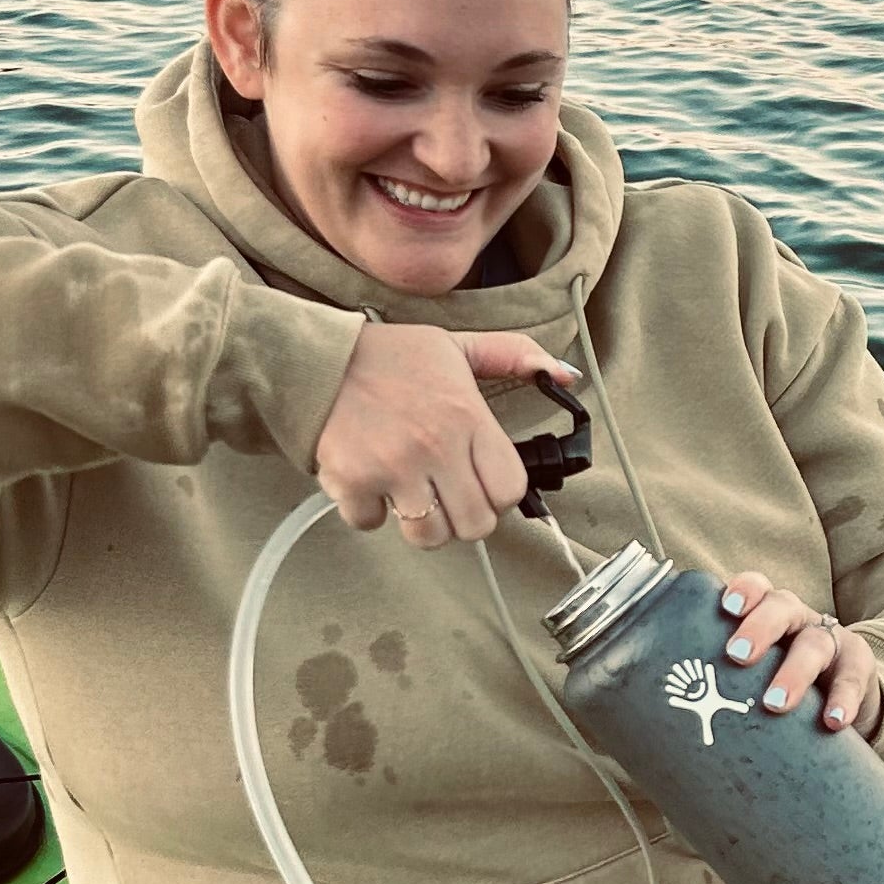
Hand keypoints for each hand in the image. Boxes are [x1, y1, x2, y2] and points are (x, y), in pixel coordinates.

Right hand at [313, 324, 578, 546]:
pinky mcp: (354, 481)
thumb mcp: (456, 347)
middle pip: (475, 525)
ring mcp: (394, 467)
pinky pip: (374, 525)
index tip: (481, 483)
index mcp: (467, 415)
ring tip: (411, 494)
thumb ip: (513, 356)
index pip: (509, 489)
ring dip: (421, 523)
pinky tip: (371, 483)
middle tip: (445, 494)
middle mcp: (436, 446)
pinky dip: (371, 512)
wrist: (317, 359)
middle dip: (463, 516)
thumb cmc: (389, 357)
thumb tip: (566, 374)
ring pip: (429, 536)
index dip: (498, 495)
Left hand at [717, 571, 883, 735]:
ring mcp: (831, 641)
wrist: (841, 694)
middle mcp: (798, 619)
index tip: (727, 607)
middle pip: (781, 608)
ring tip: (775, 704)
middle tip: (736, 656)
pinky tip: (834, 722)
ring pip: (814, 645)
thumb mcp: (752, 671)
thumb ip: (716, 682)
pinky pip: (852, 680)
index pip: (756, 587)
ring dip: (794, 672)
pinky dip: (844, 700)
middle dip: (759, 628)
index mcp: (767, 614)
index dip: (744, 591)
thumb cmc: (776, 681)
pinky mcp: (858, 667)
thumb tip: (652, 726)